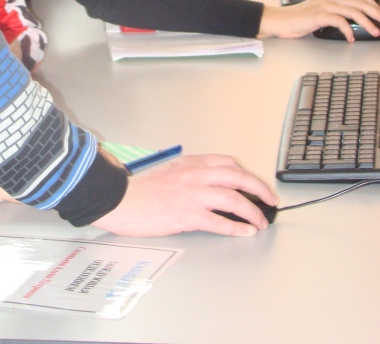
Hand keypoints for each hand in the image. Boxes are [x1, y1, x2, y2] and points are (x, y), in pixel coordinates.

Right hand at [93, 154, 277, 236]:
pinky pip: (220, 222)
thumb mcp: (171, 172)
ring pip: (234, 199)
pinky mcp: (188, 215)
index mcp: (191, 163)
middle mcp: (195, 175)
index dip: (247, 174)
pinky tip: (246, 232)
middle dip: (259, 188)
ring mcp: (193, 194)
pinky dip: (237, 227)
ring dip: (252, 211)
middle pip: (238, 177)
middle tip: (270, 200)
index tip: (255, 184)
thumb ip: (192, 175)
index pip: (228, 163)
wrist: (123, 200)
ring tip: (261, 221)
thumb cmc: (142, 190)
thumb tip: (212, 186)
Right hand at [260, 0, 379, 40]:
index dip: (373, 4)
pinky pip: (340, 21)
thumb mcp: (321, 10)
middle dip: (376, 12)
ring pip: (354, 11)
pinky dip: (348, 31)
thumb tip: (356, 19)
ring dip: (367, 23)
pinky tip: (350, 38)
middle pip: (361, 2)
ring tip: (374, 32)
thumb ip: (337, 10)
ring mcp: (325, 5)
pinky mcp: (318, 15)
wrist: (280, 20)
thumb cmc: (300, 18)